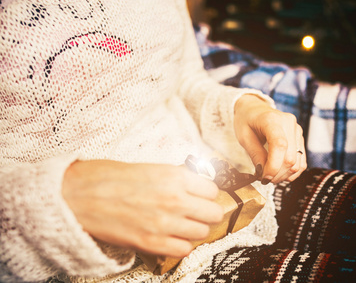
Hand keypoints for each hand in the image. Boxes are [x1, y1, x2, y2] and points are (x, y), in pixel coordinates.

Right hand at [62, 160, 222, 257]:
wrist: (79, 195)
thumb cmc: (109, 178)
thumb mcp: (150, 167)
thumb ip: (177, 176)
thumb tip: (197, 181)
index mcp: (174, 176)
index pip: (213, 190)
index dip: (207, 194)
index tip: (201, 196)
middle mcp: (174, 199)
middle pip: (214, 213)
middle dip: (207, 212)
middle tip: (196, 211)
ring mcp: (164, 223)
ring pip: (202, 232)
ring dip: (194, 228)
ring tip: (182, 224)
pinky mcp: (151, 243)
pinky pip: (184, 249)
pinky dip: (181, 244)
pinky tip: (171, 237)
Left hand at [234, 95, 306, 183]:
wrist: (254, 108)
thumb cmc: (246, 120)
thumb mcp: (244, 137)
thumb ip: (255, 154)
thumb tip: (263, 173)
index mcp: (272, 119)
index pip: (280, 145)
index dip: (273, 166)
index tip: (264, 177)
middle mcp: (289, 123)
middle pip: (290, 157)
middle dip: (276, 174)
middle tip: (263, 178)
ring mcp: (297, 130)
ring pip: (297, 162)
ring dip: (284, 175)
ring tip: (270, 176)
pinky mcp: (300, 137)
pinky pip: (301, 161)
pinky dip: (291, 171)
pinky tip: (280, 173)